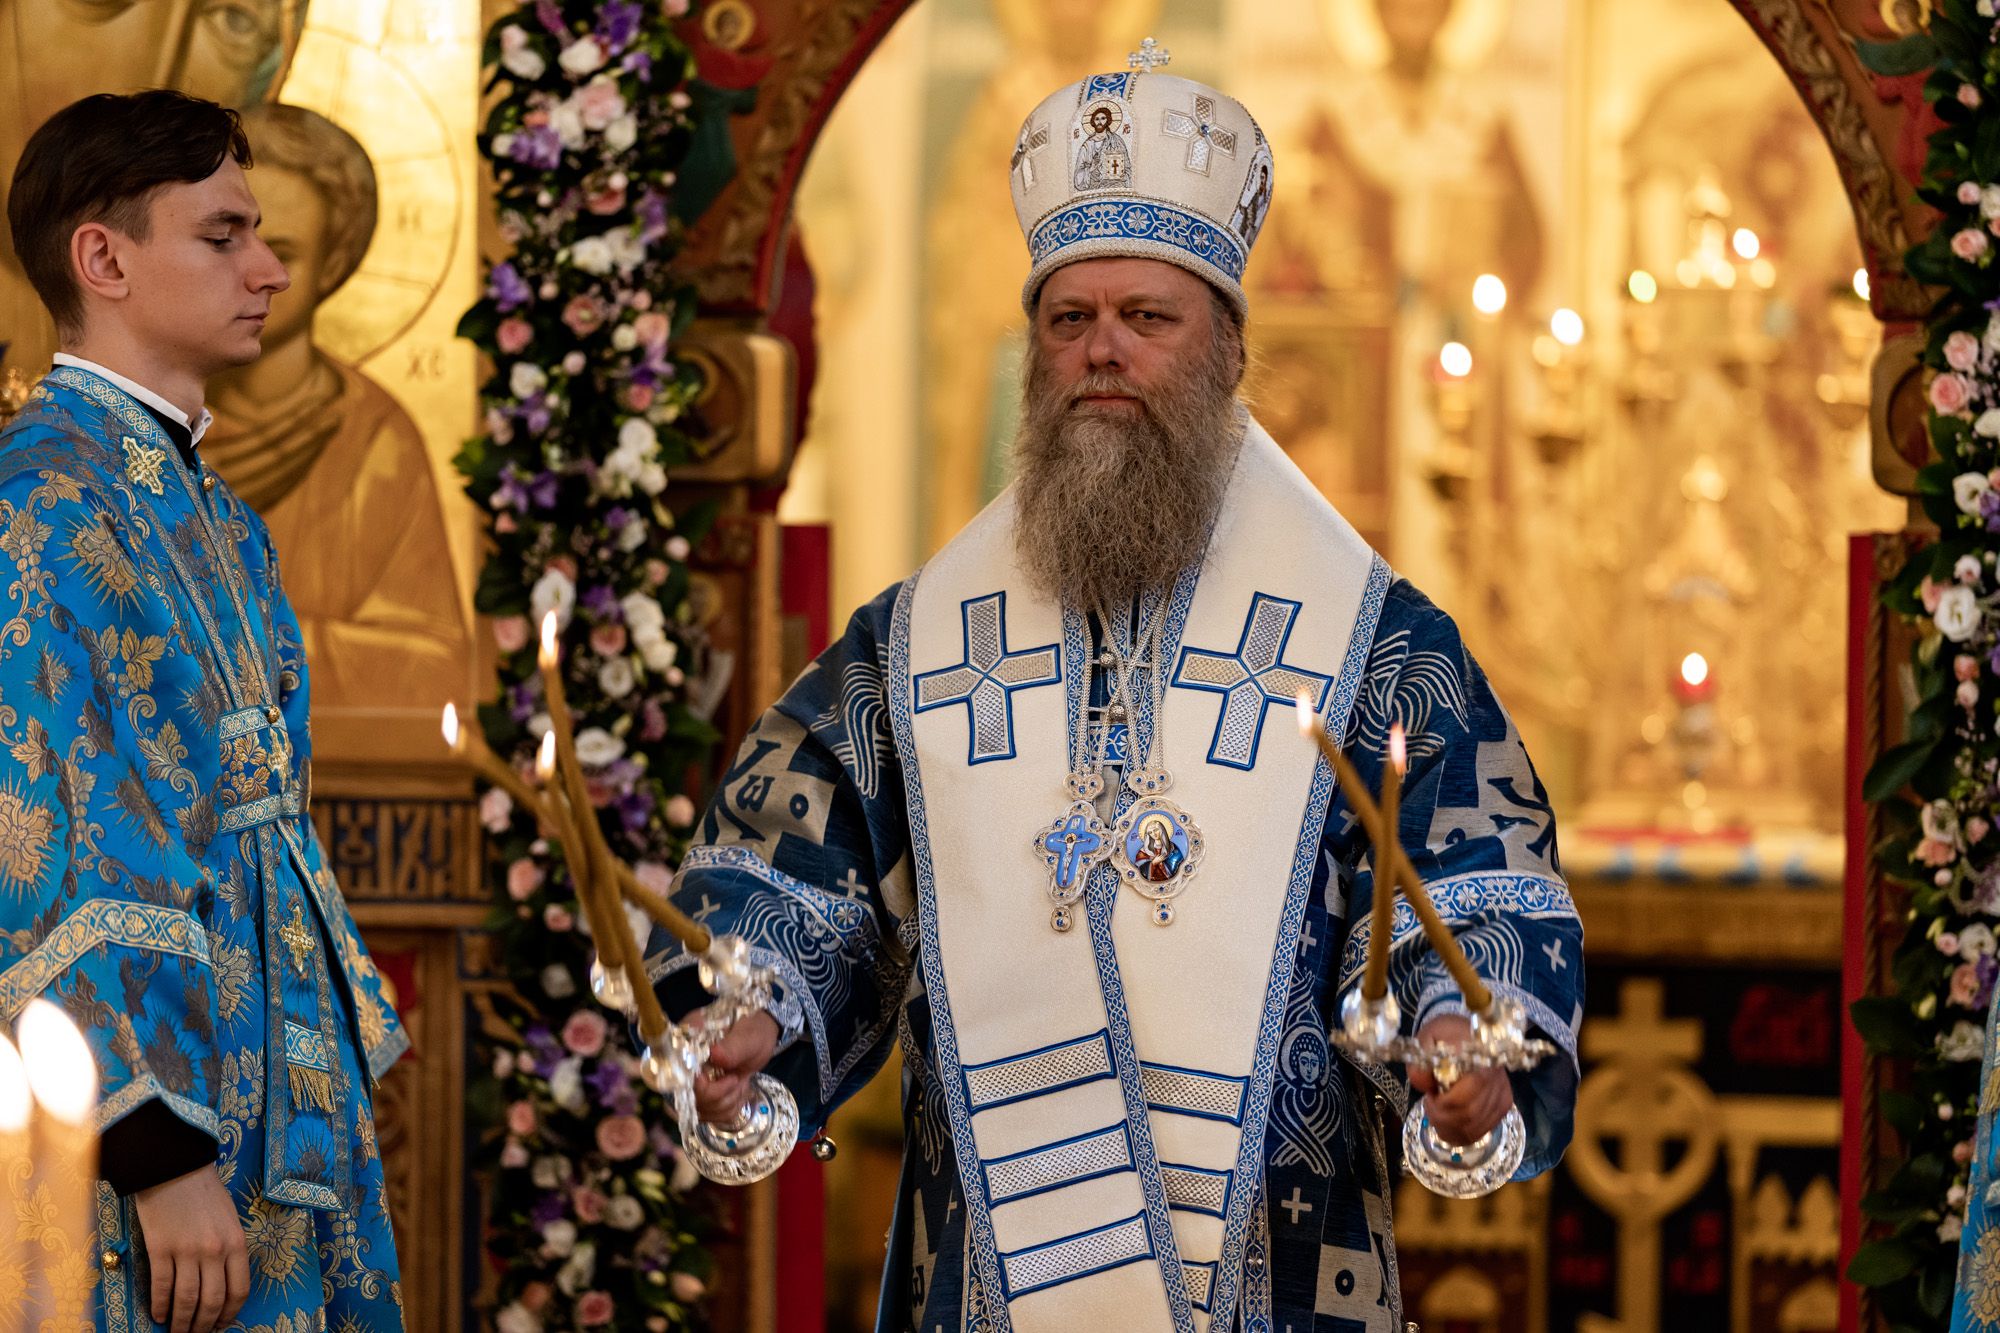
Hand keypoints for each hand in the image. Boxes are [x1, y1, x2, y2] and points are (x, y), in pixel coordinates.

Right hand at [131, 1164, 248, 1332]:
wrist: (175, 1167)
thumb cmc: (204, 1192)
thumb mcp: (230, 1219)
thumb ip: (229, 1249)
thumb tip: (222, 1284)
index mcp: (236, 1243)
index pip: (239, 1290)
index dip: (229, 1314)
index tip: (222, 1325)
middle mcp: (214, 1250)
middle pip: (212, 1301)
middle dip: (204, 1325)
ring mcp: (186, 1251)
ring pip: (186, 1300)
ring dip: (181, 1322)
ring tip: (176, 1332)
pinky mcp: (159, 1249)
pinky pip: (161, 1286)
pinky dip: (160, 1305)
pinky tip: (158, 1315)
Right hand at [691, 1010, 779, 1122]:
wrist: (758, 1038)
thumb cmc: (753, 1030)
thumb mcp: (748, 1036)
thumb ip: (733, 1046)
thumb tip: (715, 1054)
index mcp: (687, 1043)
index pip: (678, 1074)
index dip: (701, 1086)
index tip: (731, 1078)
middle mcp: (682, 1065)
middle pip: (687, 1099)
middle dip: (720, 1096)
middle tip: (737, 1079)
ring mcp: (690, 1083)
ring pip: (700, 1111)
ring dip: (727, 1102)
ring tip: (739, 1083)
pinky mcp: (701, 1097)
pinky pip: (710, 1117)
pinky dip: (728, 1109)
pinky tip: (736, 1093)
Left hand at [1409, 1014, 1514, 1146]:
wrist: (1466, 1034)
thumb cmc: (1445, 1036)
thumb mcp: (1426, 1039)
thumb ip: (1420, 1059)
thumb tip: (1423, 1083)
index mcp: (1480, 1059)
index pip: (1464, 1096)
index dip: (1442, 1104)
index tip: (1429, 1095)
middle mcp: (1497, 1079)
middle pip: (1469, 1115)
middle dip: (1442, 1117)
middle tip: (1430, 1104)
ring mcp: (1503, 1094)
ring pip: (1474, 1127)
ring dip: (1449, 1127)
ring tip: (1438, 1111)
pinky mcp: (1503, 1105)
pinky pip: (1481, 1131)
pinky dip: (1460, 1134)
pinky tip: (1448, 1122)